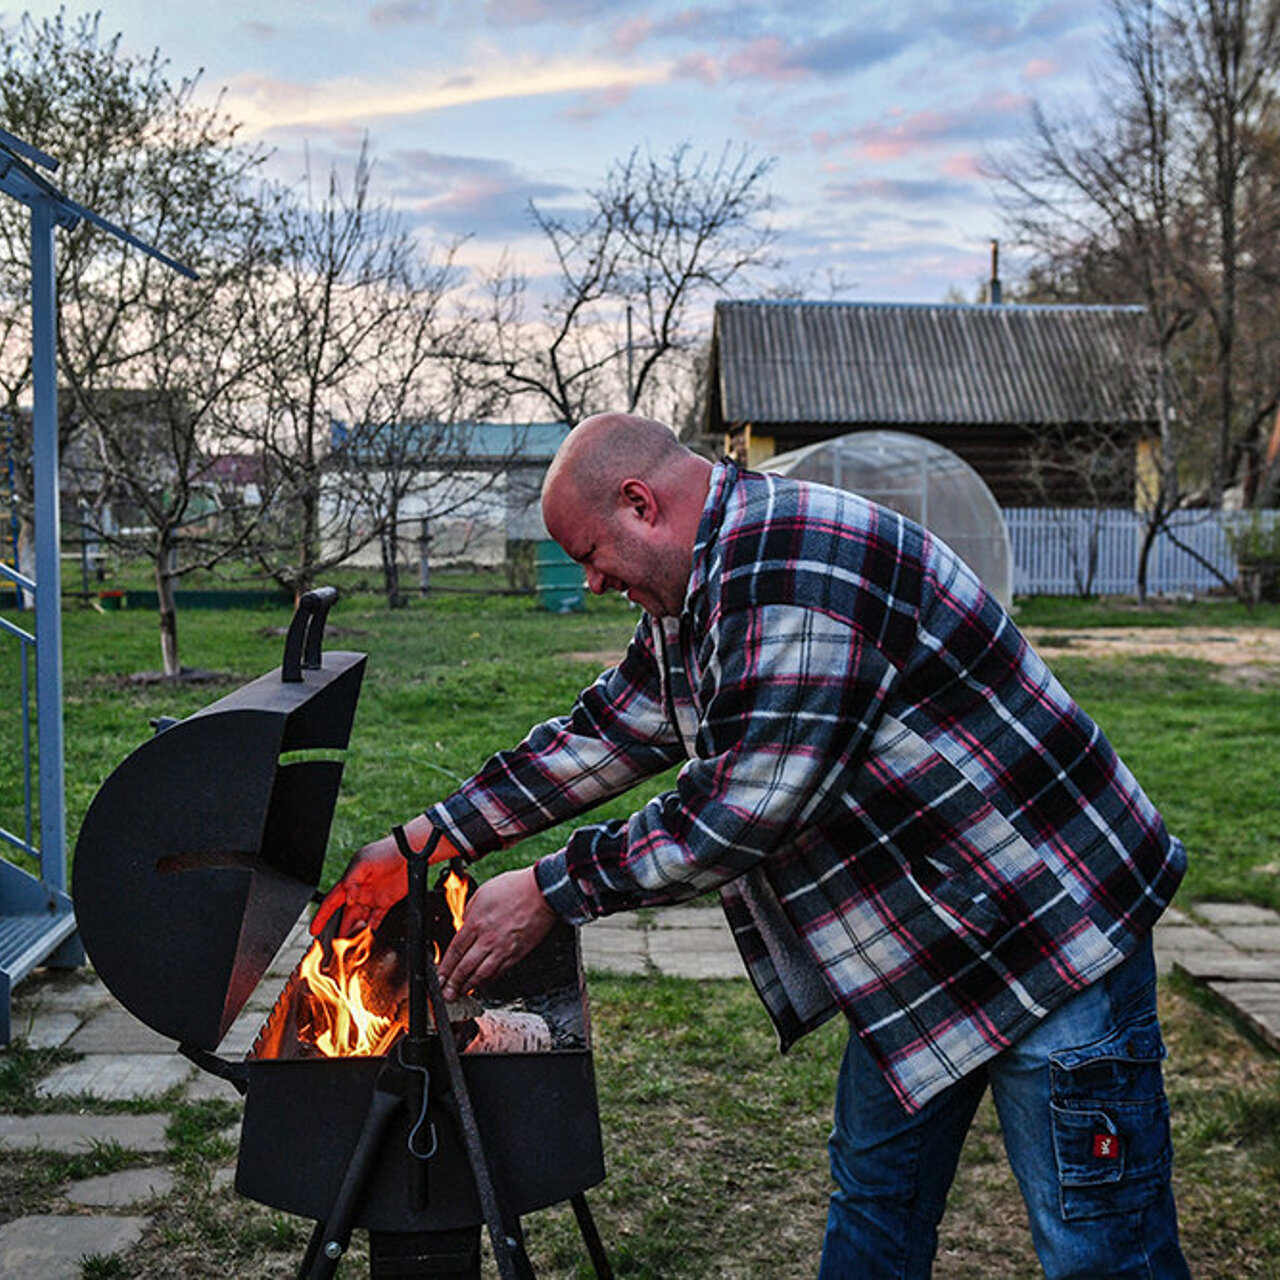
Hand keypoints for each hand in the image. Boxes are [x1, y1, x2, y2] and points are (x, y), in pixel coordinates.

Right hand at [311, 815, 460, 936]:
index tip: (314, 929)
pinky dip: (372, 929)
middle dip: (339, 929)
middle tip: (334, 945)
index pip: (332, 901)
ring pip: (360, 920)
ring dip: (356, 931)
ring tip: (351, 945)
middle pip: (346, 915)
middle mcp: (359, 891)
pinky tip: (369, 936)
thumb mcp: (363, 861)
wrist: (410, 852)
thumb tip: (348, 898)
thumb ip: (352, 879)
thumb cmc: (386, 851)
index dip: (322, 916)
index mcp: (350, 881)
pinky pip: (377, 919)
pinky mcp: (386, 901)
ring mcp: (373, 897)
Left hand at [437, 867, 557, 1000]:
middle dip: (452, 984)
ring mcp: (504, 949)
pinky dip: (488, 980)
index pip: (455, 951)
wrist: (544, 891)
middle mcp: (488, 939)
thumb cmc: (515, 888)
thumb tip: (463, 926)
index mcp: (477, 922)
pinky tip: (482, 983)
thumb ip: (469, 913)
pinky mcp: (517, 954)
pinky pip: (499, 972)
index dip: (444, 967)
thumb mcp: (483, 894)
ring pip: (482, 974)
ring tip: (461, 993)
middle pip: (465, 967)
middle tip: (446, 994)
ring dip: (469, 986)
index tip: (439, 977)